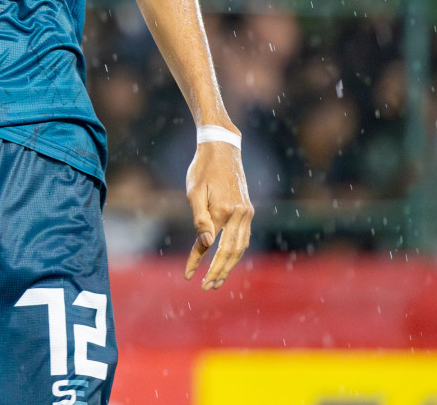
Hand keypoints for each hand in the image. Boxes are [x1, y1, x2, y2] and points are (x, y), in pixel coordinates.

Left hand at [183, 139, 252, 290]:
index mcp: (223, 211)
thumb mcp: (194, 191)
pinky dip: (237, 251)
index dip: (197, 261)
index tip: (188, 276)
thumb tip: (206, 244)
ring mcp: (247, 212)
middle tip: (208, 287)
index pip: (208, 245)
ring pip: (240, 247)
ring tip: (218, 279)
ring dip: (230, 265)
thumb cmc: (202, 169)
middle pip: (230, 252)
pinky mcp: (248, 209)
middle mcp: (239, 214)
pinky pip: (244, 237)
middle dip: (219, 272)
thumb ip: (200, 219)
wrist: (222, 148)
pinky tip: (229, 260)